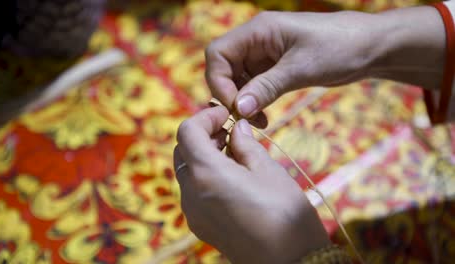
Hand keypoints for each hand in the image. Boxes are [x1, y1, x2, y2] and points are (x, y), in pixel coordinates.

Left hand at [174, 106, 329, 263]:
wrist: (289, 263)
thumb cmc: (284, 212)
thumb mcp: (268, 170)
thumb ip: (246, 144)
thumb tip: (237, 128)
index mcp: (206, 173)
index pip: (187, 132)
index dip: (205, 117)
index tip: (227, 115)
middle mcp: (191, 193)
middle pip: (183, 150)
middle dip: (203, 135)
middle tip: (231, 131)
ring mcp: (192, 212)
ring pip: (186, 171)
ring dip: (203, 155)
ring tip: (234, 153)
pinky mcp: (200, 226)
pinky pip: (193, 191)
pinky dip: (204, 176)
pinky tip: (231, 177)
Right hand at [205, 7, 444, 117]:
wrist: (371, 48)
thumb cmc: (339, 48)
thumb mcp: (300, 69)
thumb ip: (266, 87)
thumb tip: (238, 108)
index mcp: (258, 30)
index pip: (218, 53)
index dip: (218, 80)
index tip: (234, 106)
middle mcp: (257, 41)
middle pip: (224, 68)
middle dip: (230, 94)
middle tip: (245, 119)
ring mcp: (266, 55)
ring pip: (238, 80)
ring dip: (243, 102)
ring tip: (259, 121)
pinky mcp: (276, 68)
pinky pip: (255, 86)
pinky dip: (256, 102)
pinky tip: (265, 117)